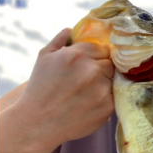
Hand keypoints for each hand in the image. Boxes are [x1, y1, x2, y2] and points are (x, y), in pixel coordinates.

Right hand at [17, 28, 115, 152]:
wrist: (38, 123)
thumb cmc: (39, 88)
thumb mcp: (44, 57)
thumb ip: (60, 40)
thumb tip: (71, 29)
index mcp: (77, 54)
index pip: (102, 48)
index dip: (95, 57)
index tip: (89, 65)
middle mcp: (92, 69)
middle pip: (110, 62)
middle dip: (102, 69)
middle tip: (88, 80)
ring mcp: (102, 89)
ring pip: (114, 79)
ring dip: (105, 83)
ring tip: (87, 93)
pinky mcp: (107, 107)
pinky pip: (115, 96)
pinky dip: (106, 99)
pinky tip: (90, 103)